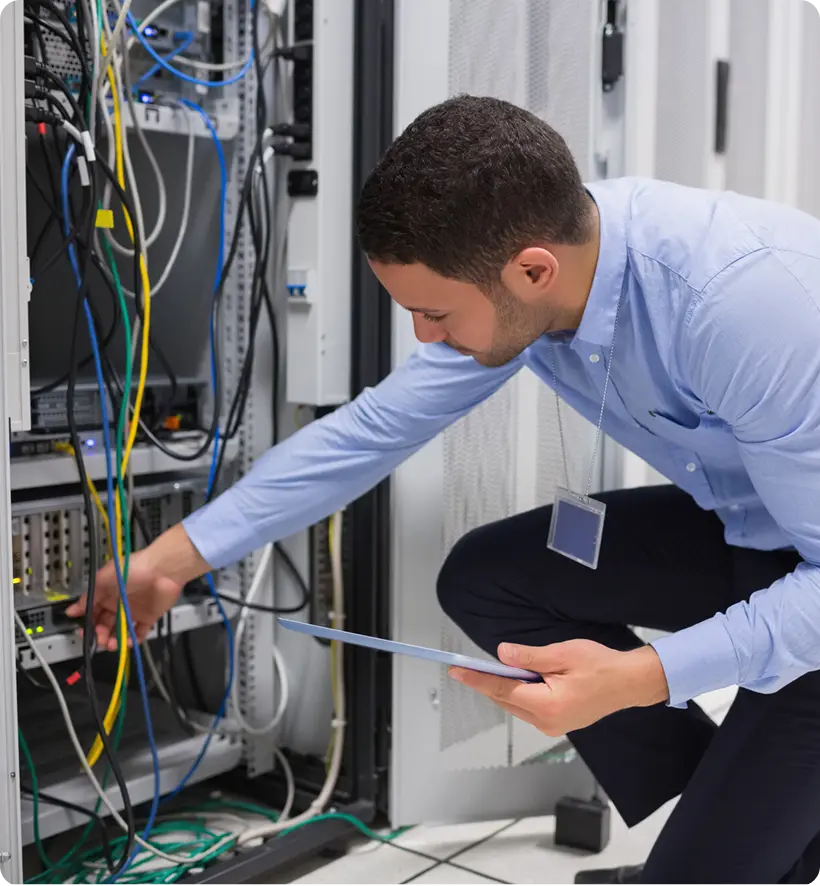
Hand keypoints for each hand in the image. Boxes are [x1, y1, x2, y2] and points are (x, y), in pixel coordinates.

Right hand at [65, 524, 208, 649]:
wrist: (162, 569)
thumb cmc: (133, 568)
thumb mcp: (104, 579)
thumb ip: (89, 596)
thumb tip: (72, 609)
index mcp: (107, 593)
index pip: (93, 612)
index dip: (87, 622)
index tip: (82, 631)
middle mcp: (119, 603)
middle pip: (105, 624)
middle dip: (99, 634)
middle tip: (98, 637)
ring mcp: (134, 611)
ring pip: (120, 631)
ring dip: (113, 640)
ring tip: (110, 644)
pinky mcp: (149, 617)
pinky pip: (139, 633)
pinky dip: (133, 640)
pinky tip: (127, 641)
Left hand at [449, 640, 668, 736]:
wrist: (629, 683)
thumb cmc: (600, 665)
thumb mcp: (562, 654)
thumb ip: (529, 657)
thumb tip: (502, 655)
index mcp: (546, 706)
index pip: (502, 691)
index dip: (477, 680)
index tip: (456, 671)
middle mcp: (546, 723)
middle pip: (506, 701)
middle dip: (487, 683)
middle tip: (466, 667)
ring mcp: (553, 726)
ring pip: (517, 705)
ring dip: (504, 688)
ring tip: (488, 671)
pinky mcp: (559, 723)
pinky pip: (529, 708)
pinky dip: (519, 693)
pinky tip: (516, 679)